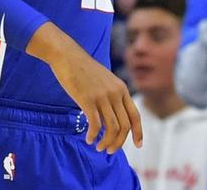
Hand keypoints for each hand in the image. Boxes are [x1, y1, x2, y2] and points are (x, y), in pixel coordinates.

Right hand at [35, 26, 141, 152]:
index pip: (136, 116)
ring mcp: (102, 96)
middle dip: (118, 143)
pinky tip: (87, 139)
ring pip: (112, 128)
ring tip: (98, 147)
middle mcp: (115, 93)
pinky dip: (92, 135)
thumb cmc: (84, 70)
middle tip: (109, 151)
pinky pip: (95, 124)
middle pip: (124, 126)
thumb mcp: (106, 80)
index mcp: (122, 89)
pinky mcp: (87, 100)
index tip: (138, 145)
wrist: (68, 56)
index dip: (138, 132)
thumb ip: (112, 95)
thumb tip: (113, 116)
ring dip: (106, 142)